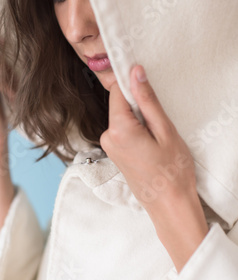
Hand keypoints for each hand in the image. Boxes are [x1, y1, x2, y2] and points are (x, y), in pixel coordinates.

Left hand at [100, 64, 208, 271]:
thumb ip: (147, 100)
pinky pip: (123, 130)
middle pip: (120, 104)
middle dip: (139, 106)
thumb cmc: (172, 172)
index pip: (116, 92)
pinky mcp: (114, 153)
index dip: (132, 85)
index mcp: (117, 129)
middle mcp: (107, 137)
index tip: (147, 85)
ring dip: (140, 120)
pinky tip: (151, 144)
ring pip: (123, 117)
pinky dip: (137, 130)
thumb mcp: (164, 130)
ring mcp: (109, 147)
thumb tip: (135, 73)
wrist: (169, 206)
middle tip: (160, 122)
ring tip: (157, 138)